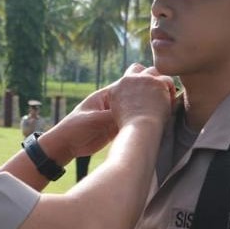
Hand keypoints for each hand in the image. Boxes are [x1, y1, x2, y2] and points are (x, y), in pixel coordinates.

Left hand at [53, 64, 174, 158]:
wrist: (64, 144)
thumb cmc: (74, 128)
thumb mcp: (93, 120)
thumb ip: (110, 116)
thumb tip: (128, 113)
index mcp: (106, 96)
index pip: (127, 85)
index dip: (142, 84)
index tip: (156, 86)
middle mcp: (112, 103)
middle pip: (134, 95)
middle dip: (147, 95)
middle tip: (164, 98)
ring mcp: (115, 116)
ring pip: (135, 109)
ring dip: (146, 110)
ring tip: (164, 110)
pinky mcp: (115, 129)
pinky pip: (131, 123)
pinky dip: (141, 123)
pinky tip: (153, 125)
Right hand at [106, 63, 175, 131]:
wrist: (139, 128)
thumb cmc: (132, 128)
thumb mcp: (120, 115)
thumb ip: (125, 104)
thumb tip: (134, 104)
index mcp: (115, 88)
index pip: (126, 80)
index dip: (135, 85)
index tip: (141, 95)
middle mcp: (127, 80)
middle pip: (136, 68)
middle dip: (145, 76)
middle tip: (153, 89)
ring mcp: (142, 79)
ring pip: (153, 71)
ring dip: (158, 81)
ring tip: (163, 96)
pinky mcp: (156, 81)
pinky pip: (167, 79)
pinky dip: (170, 90)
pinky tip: (170, 101)